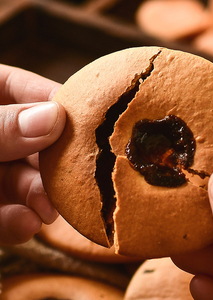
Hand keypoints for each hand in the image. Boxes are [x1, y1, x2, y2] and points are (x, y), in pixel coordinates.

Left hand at [0, 64, 65, 244]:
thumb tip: (53, 118)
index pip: (27, 91)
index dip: (60, 104)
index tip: (92, 122)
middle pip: (35, 142)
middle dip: (54, 162)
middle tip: (76, 177)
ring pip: (25, 180)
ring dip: (39, 197)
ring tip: (47, 211)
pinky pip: (6, 212)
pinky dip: (16, 222)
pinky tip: (26, 225)